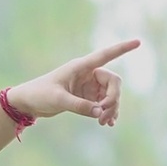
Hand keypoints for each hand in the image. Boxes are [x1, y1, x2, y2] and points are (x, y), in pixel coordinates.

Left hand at [4, 39, 140, 125]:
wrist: (28, 103)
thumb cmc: (40, 94)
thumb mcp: (59, 100)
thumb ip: (79, 106)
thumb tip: (100, 113)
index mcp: (81, 67)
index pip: (106, 55)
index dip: (122, 49)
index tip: (138, 42)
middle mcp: (88, 75)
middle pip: (113, 83)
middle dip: (113, 99)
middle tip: (103, 116)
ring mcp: (88, 87)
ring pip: (110, 96)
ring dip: (110, 109)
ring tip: (103, 123)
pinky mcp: (86, 98)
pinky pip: (103, 104)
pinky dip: (107, 113)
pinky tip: (108, 123)